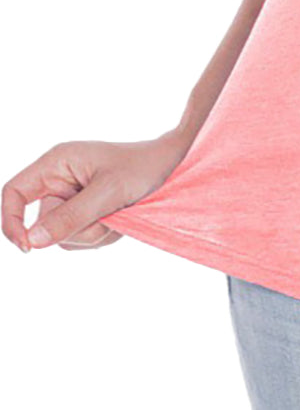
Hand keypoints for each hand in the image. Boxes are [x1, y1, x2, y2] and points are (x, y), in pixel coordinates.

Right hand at [2, 130, 191, 253]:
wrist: (174, 166)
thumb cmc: (143, 168)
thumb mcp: (108, 193)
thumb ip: (70, 217)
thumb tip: (32, 240)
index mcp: (57, 163)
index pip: (13, 192)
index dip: (11, 221)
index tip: (28, 247)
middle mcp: (60, 180)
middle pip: (42, 224)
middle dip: (75, 229)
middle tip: (107, 214)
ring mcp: (72, 198)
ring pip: (62, 237)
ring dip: (92, 234)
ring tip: (118, 212)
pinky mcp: (85, 212)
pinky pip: (80, 239)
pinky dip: (101, 236)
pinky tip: (120, 217)